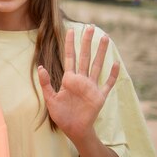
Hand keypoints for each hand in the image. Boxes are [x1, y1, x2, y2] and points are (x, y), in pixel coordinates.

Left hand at [37, 26, 119, 140]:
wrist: (73, 129)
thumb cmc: (61, 114)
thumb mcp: (50, 98)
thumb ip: (45, 83)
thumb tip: (41, 67)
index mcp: (69, 79)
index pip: (70, 57)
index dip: (70, 44)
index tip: (71, 30)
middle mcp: (81, 80)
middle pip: (85, 56)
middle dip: (87, 42)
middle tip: (90, 27)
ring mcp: (91, 87)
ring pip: (97, 65)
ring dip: (101, 52)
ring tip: (105, 38)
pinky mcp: (100, 96)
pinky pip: (108, 83)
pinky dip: (112, 74)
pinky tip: (115, 63)